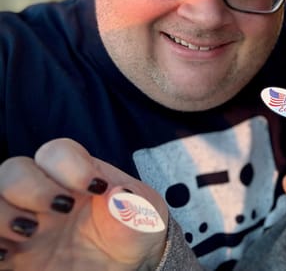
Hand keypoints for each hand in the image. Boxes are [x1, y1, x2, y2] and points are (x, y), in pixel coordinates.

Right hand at [0, 138, 168, 269]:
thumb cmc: (133, 231)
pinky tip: (7, 255)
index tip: (96, 188)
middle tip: (61, 210)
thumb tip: (118, 193)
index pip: (57, 152)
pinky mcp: (11, 252)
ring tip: (28, 233)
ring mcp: (23, 220)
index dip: (70, 165)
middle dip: (32, 187)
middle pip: (14, 170)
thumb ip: (134, 206)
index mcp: (76, 175)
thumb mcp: (145, 219)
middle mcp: (43, 193)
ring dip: (1, 213)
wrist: (125, 266)